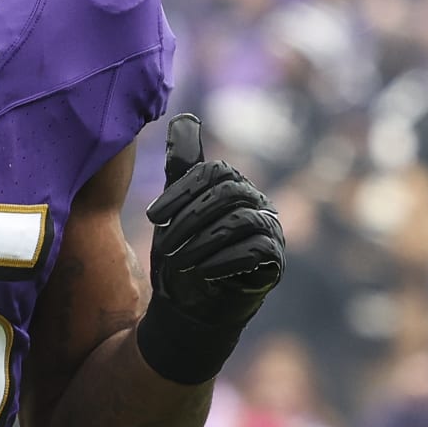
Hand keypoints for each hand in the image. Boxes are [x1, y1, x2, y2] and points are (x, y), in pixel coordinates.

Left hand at [145, 114, 284, 319]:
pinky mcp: (275, 262)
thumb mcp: (174, 210)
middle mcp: (257, 203)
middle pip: (227, 195)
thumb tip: (184, 119)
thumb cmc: (181, 254)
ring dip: (202, 242)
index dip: (181, 192)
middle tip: (163, 245)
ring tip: (178, 261)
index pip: (214, 173)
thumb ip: (181, 169)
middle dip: (190, 219)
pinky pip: (256, 251)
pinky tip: (202, 271)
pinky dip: (224, 260)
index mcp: (233, 186)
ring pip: (239, 222)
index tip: (152, 217)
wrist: (189, 307)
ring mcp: (270, 232)